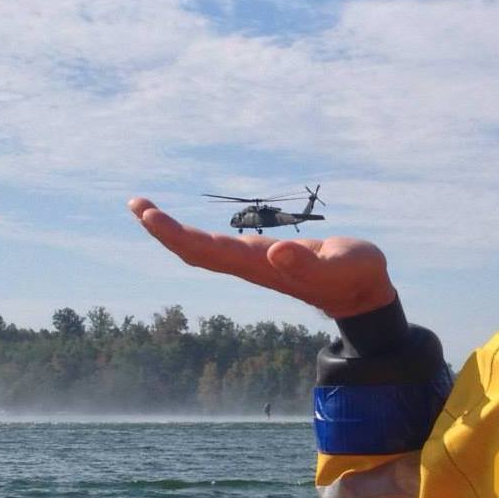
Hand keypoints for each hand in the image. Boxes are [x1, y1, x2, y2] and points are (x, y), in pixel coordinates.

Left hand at [127, 197, 396, 318]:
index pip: (208, 251)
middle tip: (136, 204)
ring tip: (145, 209)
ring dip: (172, 232)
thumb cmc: (356, 275)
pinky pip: (216, 248)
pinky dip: (192, 235)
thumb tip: (276, 253)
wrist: (362, 293)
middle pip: (195, 252)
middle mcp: (251, 265)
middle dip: (163, 230)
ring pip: (202, 250)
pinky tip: (183, 227)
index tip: (150, 216)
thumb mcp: (341, 264)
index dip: (176, 234)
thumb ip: (312, 262)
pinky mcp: (261, 259)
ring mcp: (254, 264)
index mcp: (262, 265)